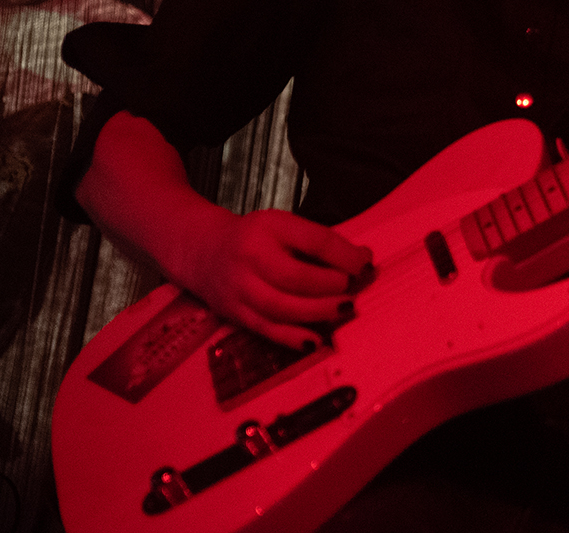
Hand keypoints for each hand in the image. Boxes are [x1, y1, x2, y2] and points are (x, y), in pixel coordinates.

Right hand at [177, 208, 373, 350]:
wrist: (203, 251)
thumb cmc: (256, 238)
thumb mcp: (285, 227)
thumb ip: (321, 243)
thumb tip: (364, 259)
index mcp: (270, 227)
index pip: (315, 241)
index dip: (344, 256)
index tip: (366, 264)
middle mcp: (251, 257)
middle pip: (296, 278)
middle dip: (330, 287)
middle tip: (353, 290)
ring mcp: (239, 288)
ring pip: (282, 308)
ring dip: (318, 312)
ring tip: (344, 310)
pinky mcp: (234, 313)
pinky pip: (267, 329)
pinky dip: (294, 337)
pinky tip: (317, 340)